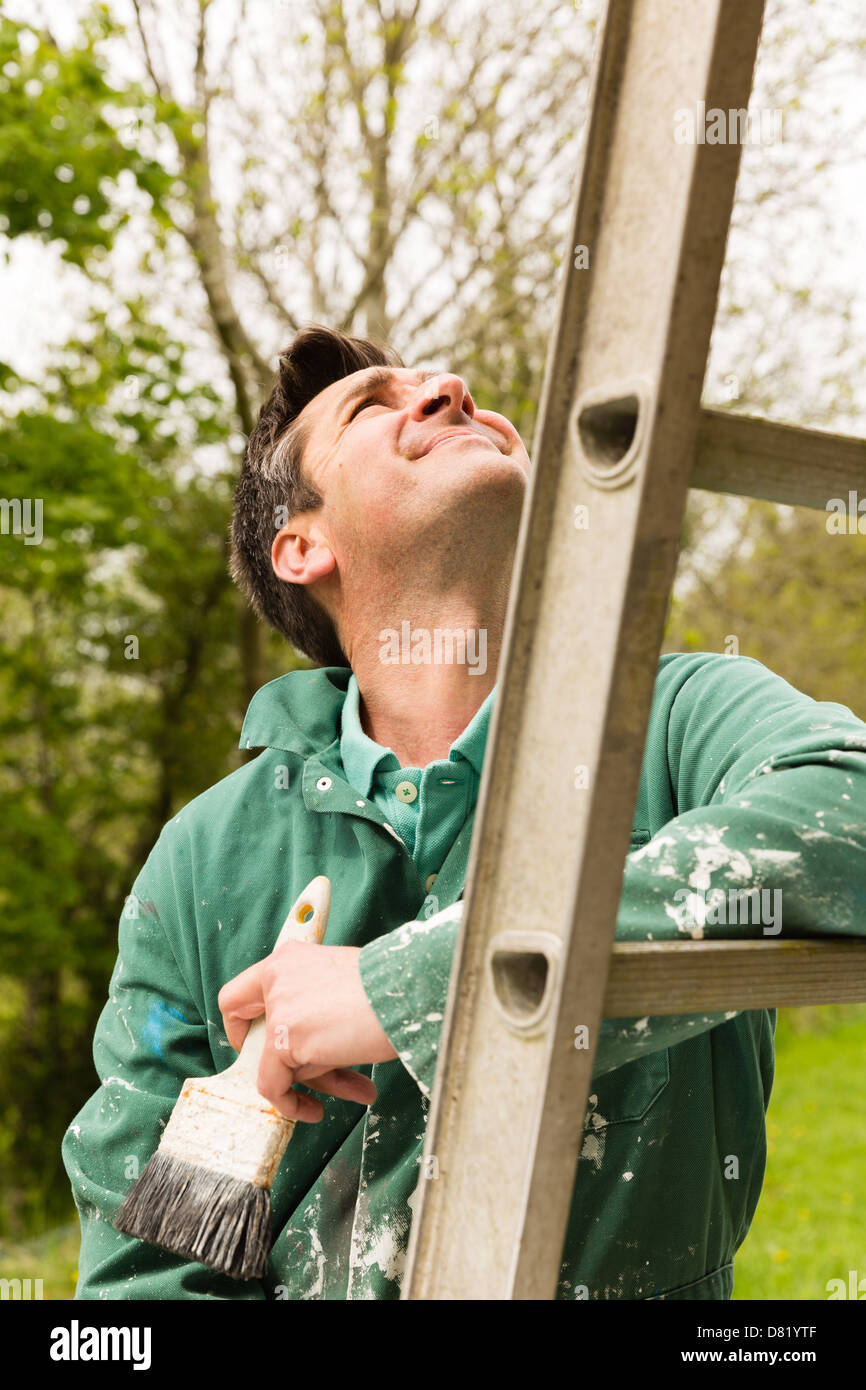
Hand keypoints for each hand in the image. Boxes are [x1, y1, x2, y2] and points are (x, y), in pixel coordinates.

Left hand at [217, 941, 397, 1123]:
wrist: (410, 991)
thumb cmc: (390, 987)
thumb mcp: (342, 984)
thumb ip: (315, 1005)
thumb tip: (307, 1049)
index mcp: (288, 958)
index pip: (241, 994)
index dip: (246, 1026)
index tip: (263, 1043)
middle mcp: (276, 978)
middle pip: (253, 1033)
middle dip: (279, 1060)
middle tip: (300, 1076)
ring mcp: (279, 1009)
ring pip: (273, 1062)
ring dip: (305, 1082)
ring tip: (339, 1094)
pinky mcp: (285, 1039)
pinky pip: (274, 1085)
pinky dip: (291, 1103)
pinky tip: (316, 1109)